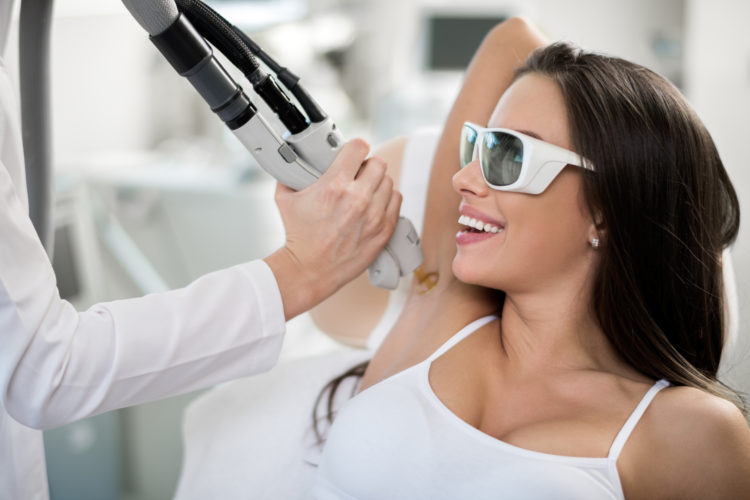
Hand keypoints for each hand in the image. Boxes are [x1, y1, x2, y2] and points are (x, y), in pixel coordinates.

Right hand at [264, 138, 401, 319]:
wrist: (309, 269)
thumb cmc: (298, 236)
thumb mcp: (285, 198)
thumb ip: (291, 175)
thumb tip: (296, 162)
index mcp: (334, 185)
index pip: (359, 148)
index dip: (355, 148)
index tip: (353, 152)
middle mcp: (357, 198)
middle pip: (378, 163)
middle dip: (367, 165)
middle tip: (359, 173)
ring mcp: (373, 215)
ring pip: (389, 182)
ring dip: (378, 183)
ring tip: (366, 190)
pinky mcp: (383, 231)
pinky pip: (396, 201)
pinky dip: (387, 199)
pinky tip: (375, 203)